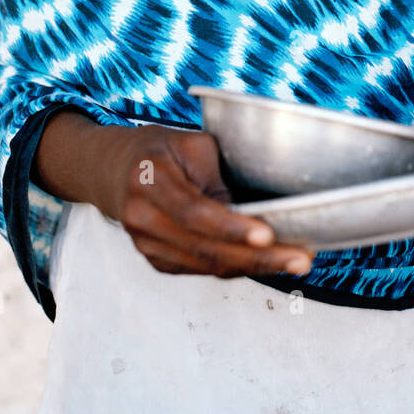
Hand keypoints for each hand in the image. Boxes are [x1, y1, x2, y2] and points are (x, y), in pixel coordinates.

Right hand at [108, 125, 315, 280]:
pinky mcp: (157, 261)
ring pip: (207, 266)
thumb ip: (216, 178)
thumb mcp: (190, 144)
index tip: (267, 234)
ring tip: (295, 261)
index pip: (194, 212)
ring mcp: (146, 245)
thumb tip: (252, 213)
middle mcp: (143, 218)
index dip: (231, 227)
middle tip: (300, 258)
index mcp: (149, 179)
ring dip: (255, 267)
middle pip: (205, 248)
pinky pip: (202, 269)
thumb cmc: (159, 149)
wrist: (113, 169)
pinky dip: (236, 267)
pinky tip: (266, 261)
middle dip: (258, 258)